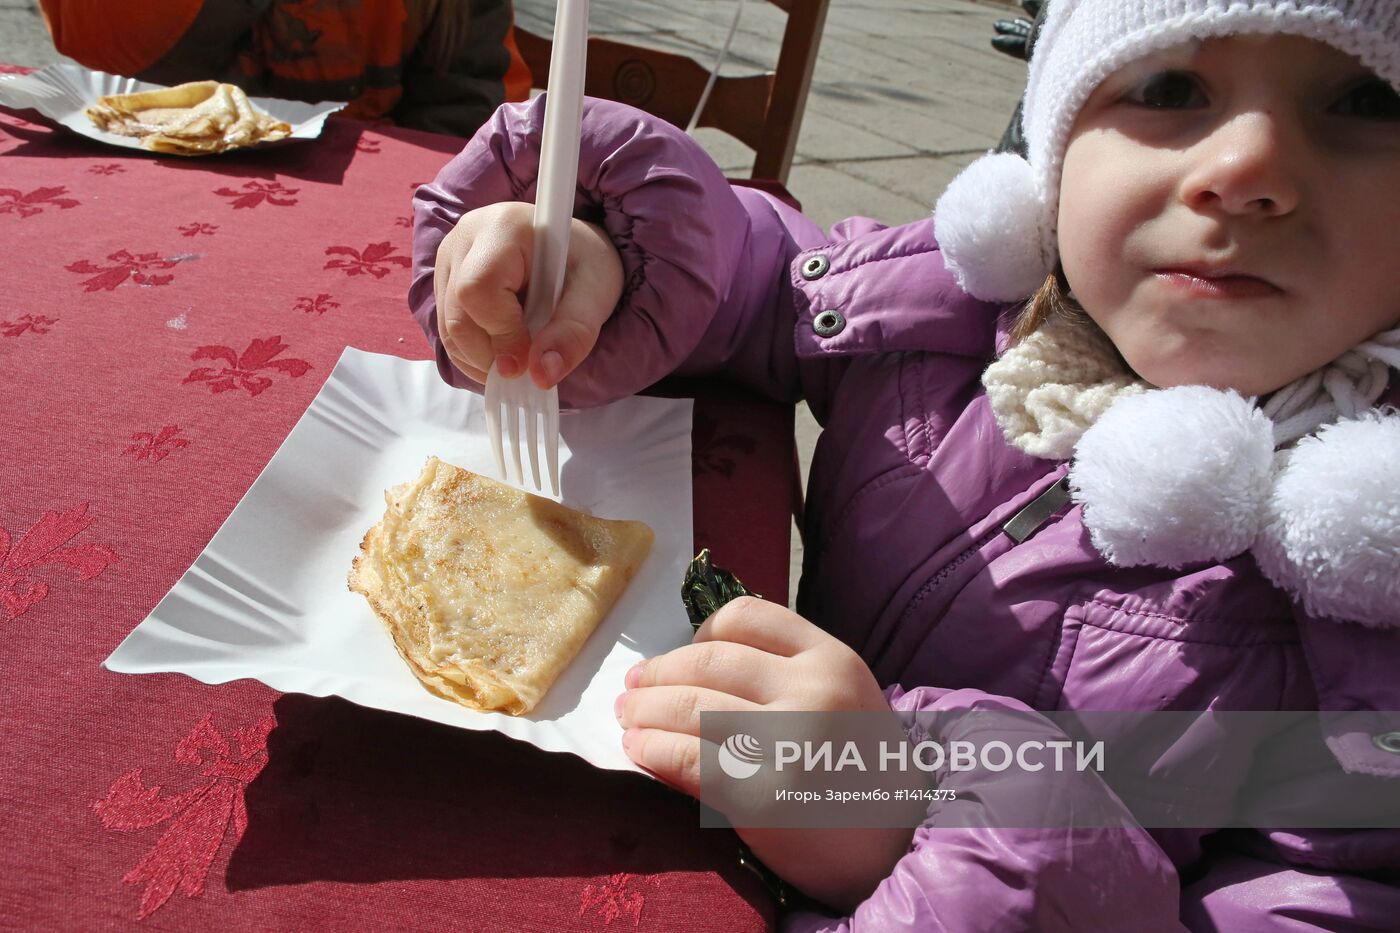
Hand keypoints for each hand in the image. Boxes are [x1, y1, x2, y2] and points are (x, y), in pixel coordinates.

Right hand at [433, 201, 623, 388]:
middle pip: (457, 315)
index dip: (501, 333)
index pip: (478, 288)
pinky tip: (504, 353)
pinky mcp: (444, 284)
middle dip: (491, 354)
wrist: (571, 251)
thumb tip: (542, 374)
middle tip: (528, 366)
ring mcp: (448, 261)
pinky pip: (447, 333)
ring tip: (521, 359)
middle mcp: (464, 239)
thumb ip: (573, 333)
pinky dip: (474, 356)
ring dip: (482, 360)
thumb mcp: (595, 295)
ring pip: (448, 330)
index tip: (529, 360)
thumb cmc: (584, 263)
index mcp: (503, 227)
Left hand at [615, 597, 915, 911]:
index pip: (745, 618)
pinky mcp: (761, 794)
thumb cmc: (861, 768)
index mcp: (831, 658)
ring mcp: (787, 742)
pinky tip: (638, 748)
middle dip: (659, 673)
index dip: (699, 633)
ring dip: (645, 710)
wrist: (900, 845)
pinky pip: (687, 759)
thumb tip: (687, 666)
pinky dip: (652, 749)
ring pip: (690, 706)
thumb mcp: (842, 697)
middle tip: (633, 687)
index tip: (681, 654)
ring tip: (628, 717)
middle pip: (707, 662)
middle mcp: (811, 691)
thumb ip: (785, 672)